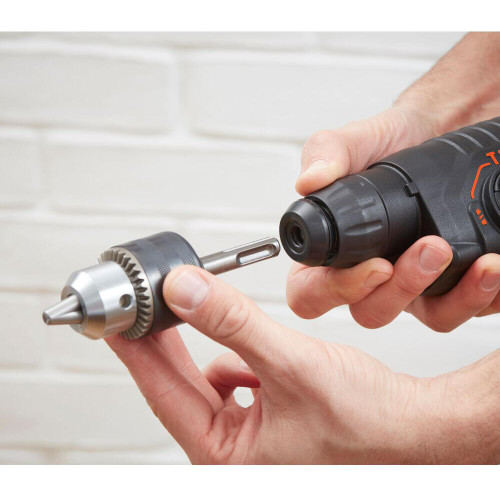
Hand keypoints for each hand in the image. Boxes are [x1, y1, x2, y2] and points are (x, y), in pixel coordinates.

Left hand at [106, 266, 498, 463]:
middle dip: (167, 344)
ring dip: (215, 350)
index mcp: (228, 458)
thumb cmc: (369, 423)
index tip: (116, 321)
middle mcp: (234, 454)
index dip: (137, 351)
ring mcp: (250, 439)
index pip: (164, 394)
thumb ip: (234, 324)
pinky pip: (235, 383)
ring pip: (210, 381)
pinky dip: (240, 360)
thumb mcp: (292, 365)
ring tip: (222, 326)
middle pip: (181, 387)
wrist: (416, 428)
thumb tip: (186, 292)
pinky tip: (255, 354)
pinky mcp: (266, 420)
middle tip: (148, 307)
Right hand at [287, 34, 499, 331]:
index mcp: (334, 252)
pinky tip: (495, 267)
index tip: (375, 265)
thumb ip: (326, 155)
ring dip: (456, 298)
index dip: (334, 292)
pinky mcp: (454, 283)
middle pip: (371, 312)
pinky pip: (471, 306)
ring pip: (430, 318)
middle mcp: (371, 274)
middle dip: (403, 289)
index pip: (311, 293)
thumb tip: (308, 182)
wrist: (442, 128)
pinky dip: (487, 294)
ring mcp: (416, 283)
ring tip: (481, 262)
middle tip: (430, 247)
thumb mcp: (354, 141)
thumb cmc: (391, 141)